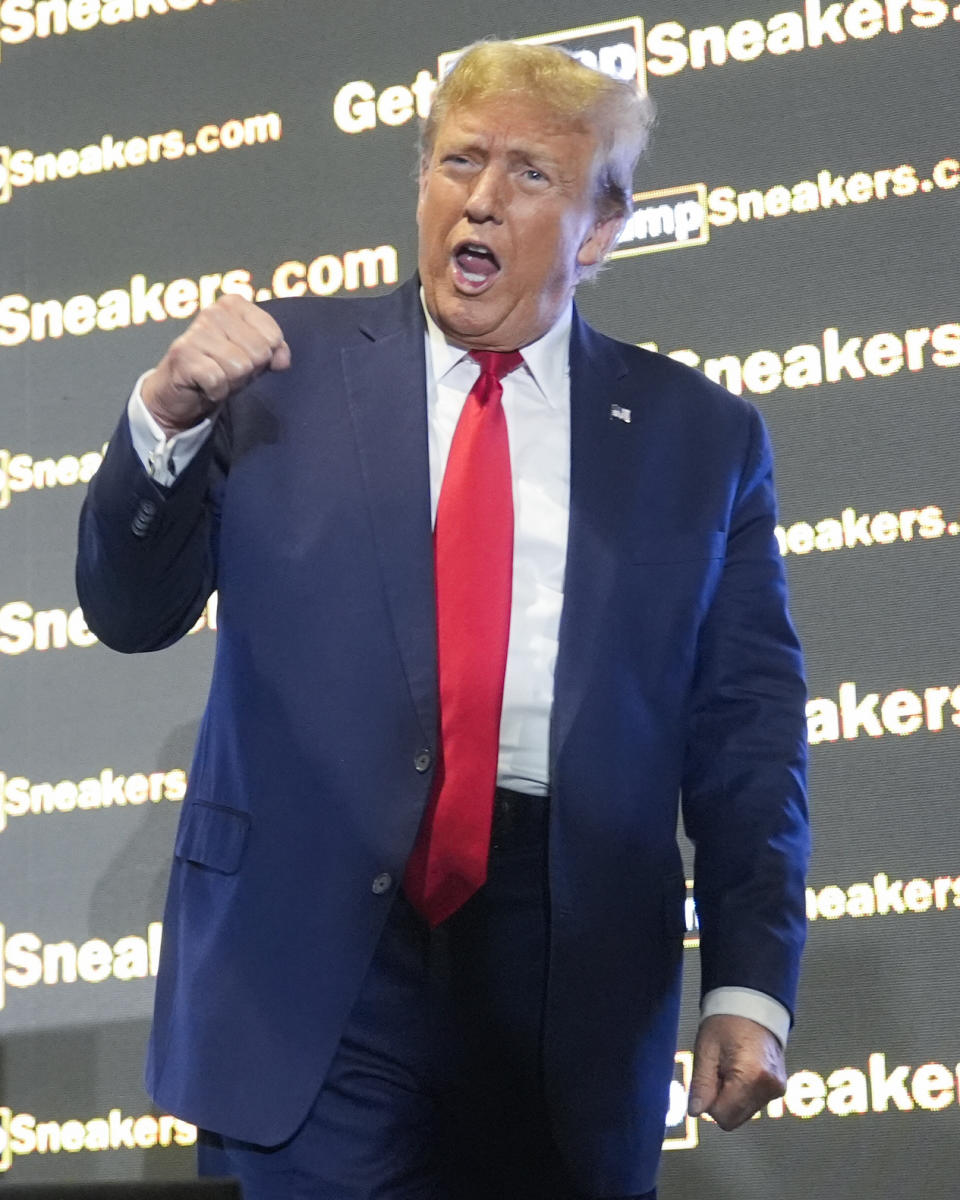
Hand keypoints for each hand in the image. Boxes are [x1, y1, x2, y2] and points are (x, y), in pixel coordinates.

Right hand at [142, 294, 290, 433]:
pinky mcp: (183, 355)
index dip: (265, 357)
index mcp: (233, 304)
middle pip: (258, 352)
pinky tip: (205, 386)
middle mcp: (213, 311)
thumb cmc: (221, 368)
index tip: (244, 358)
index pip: (273, 336)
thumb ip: (275, 352)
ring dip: (232, 382)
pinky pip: (219, 381)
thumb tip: (283, 359)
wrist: (182, 390)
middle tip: (228, 371)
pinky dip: (217, 392)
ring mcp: (195, 332)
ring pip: (240, 367)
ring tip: (217, 377)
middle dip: (249, 371)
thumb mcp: (255, 358)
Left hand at [687, 1014, 786, 1129]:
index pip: (723, 1117)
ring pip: (743, 1113)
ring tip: (730, 1067)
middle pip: (734, 1119)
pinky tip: (740, 1070)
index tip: (709, 1078)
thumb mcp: (706, 1050)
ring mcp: (777, 1089)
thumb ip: (701, 1084)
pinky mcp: (779, 1088)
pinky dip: (742, 1093)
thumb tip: (695, 1112)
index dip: (709, 1102)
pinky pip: (753, 1104)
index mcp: (751, 1076)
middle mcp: (769, 1087)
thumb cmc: (727, 1022)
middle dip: (720, 1101)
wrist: (753, 1006)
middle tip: (718, 1072)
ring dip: (731, 1098)